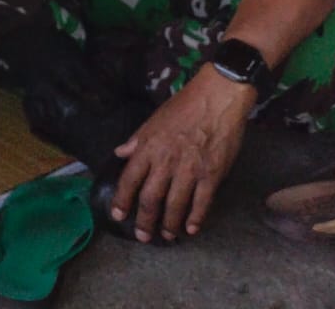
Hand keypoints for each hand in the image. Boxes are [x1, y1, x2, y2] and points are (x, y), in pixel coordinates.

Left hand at [108, 65, 255, 242]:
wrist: (217, 98)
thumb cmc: (184, 106)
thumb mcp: (154, 119)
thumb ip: (137, 139)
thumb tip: (120, 153)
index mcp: (148, 147)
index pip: (129, 179)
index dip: (122, 199)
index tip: (118, 215)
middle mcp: (166, 162)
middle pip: (150, 198)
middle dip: (144, 220)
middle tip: (142, 236)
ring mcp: (189, 170)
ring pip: (174, 205)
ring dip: (169, 224)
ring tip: (166, 236)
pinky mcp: (211, 175)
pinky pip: (201, 202)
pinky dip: (195, 218)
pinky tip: (190, 229)